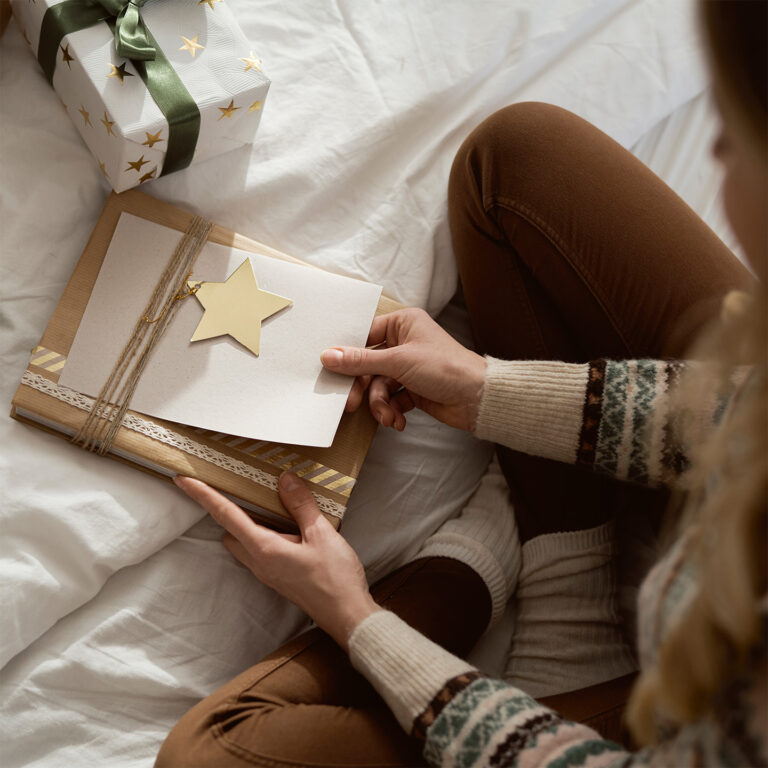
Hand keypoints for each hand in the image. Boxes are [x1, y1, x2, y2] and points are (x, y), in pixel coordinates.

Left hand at [173, 472, 379, 651]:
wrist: (347, 615)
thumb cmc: (335, 578)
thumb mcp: (321, 534)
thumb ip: (301, 505)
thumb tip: (284, 480)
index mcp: (264, 548)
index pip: (226, 515)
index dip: (203, 495)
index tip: (183, 480)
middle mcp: (259, 561)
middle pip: (229, 529)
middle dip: (224, 507)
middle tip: (229, 485)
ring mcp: (267, 571)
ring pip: (243, 541)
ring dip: (245, 521)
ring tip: (262, 501)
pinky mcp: (278, 576)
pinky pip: (259, 549)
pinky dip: (262, 532)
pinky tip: (284, 524)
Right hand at [321, 308, 485, 431]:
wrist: (477, 398)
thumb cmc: (444, 367)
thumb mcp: (397, 362)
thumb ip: (360, 361)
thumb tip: (328, 355)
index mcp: (403, 323)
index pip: (365, 336)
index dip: (348, 354)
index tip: (332, 370)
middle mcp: (405, 343)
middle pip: (369, 365)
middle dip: (363, 388)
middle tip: (352, 404)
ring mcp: (409, 367)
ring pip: (379, 386)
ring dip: (380, 404)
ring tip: (388, 417)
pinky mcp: (414, 389)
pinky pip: (392, 399)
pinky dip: (392, 411)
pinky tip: (398, 421)